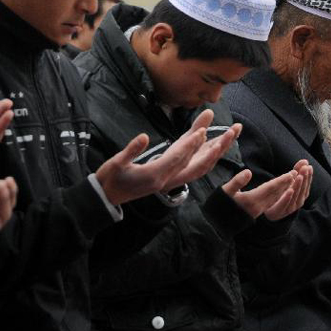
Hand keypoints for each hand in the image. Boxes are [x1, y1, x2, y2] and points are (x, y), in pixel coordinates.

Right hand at [96, 109, 237, 205]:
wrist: (106, 198)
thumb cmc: (109, 179)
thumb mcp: (116, 163)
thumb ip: (131, 151)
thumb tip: (143, 137)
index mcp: (154, 176)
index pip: (177, 158)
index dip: (190, 145)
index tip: (202, 132)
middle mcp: (165, 180)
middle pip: (192, 163)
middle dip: (209, 149)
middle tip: (223, 135)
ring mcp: (166, 182)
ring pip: (193, 168)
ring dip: (208, 154)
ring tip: (223, 140)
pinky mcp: (165, 181)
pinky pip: (187, 169)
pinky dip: (197, 157)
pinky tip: (203, 146)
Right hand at [223, 160, 312, 220]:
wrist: (216, 225)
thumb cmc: (219, 205)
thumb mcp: (225, 191)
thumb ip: (237, 181)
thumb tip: (248, 171)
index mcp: (251, 199)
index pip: (270, 188)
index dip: (281, 180)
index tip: (291, 173)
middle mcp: (257, 206)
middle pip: (275, 193)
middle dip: (286, 183)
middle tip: (296, 173)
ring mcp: (257, 211)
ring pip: (274, 199)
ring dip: (284, 189)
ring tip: (291, 180)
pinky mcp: (256, 213)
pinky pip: (271, 203)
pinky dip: (278, 196)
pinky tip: (281, 192)